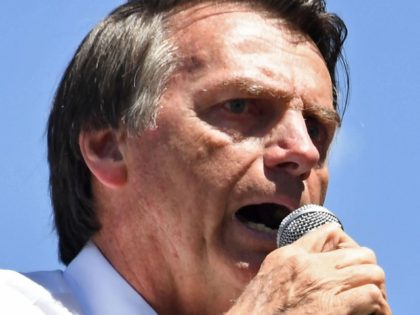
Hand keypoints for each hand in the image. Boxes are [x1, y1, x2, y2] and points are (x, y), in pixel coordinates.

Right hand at [227, 223, 390, 314]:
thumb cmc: (255, 311)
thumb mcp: (268, 279)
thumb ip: (287, 266)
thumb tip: (307, 263)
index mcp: (290, 255)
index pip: (331, 233)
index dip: (348, 248)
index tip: (349, 267)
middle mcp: (306, 264)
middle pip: (359, 253)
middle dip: (366, 270)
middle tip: (362, 288)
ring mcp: (320, 283)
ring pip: (371, 272)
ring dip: (374, 289)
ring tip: (369, 305)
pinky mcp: (331, 306)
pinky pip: (370, 295)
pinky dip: (376, 307)